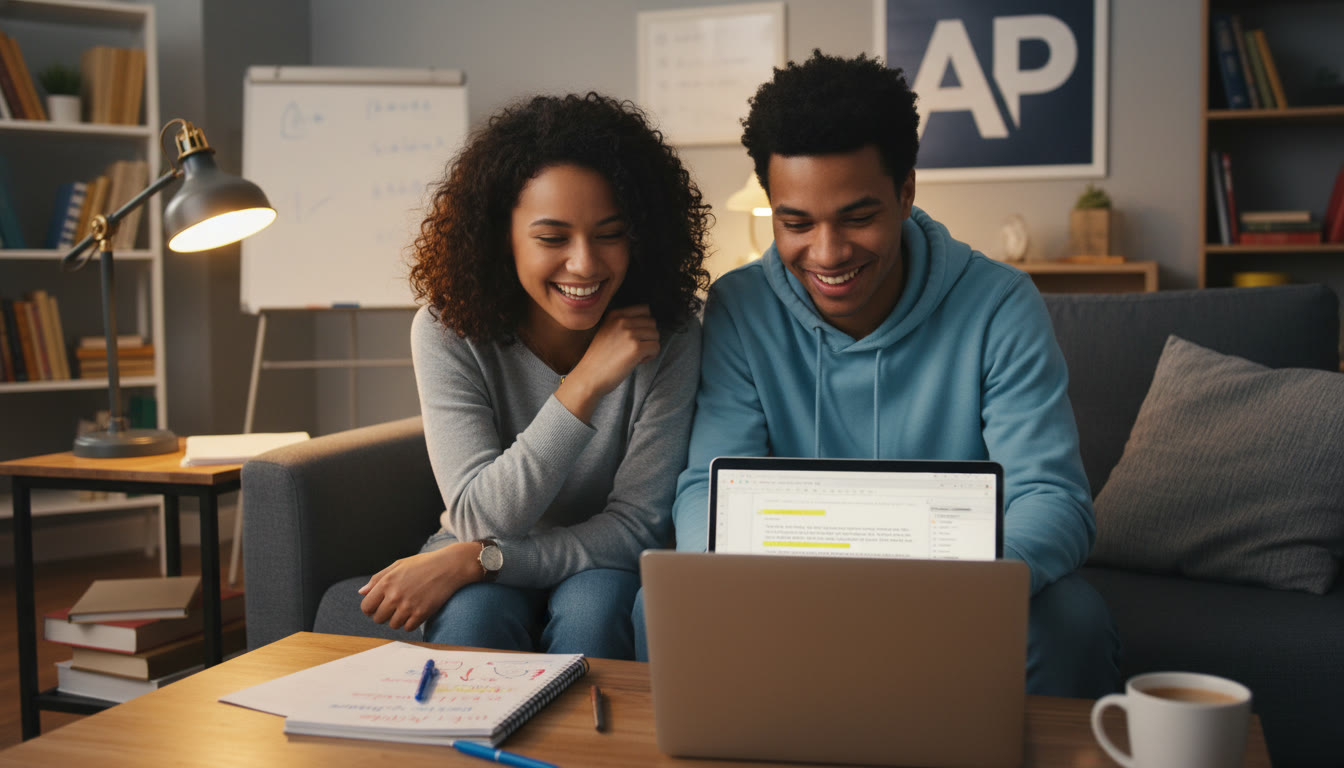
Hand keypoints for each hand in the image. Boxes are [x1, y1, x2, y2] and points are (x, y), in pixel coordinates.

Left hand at [357, 541, 483, 631]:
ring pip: (393, 625)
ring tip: (407, 608)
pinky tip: (416, 612)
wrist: (449, 566)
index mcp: (386, 582)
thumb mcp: (398, 565)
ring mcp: (408, 606)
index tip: (378, 607)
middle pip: (378, 618)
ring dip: (398, 619)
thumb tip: (362, 592)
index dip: (371, 609)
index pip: (366, 606)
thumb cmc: (423, 564)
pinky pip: (408, 628)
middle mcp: (395, 595)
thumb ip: (377, 579)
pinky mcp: (421, 613)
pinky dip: (410, 623)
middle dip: (384, 615)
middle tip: (395, 607)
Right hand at [557, 305, 659, 422]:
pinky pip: (656, 347)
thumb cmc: (599, 358)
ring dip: (650, 346)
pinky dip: (651, 356)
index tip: (635, 337)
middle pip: (652, 323)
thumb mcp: (607, 331)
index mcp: (615, 314)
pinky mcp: (636, 348)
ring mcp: (629, 334)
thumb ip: (623, 324)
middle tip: (635, 349)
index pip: (645, 309)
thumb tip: (649, 323)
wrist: (589, 376)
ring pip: (656, 335)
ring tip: (635, 356)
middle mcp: (622, 321)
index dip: (644, 324)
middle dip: (648, 336)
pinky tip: (637, 361)